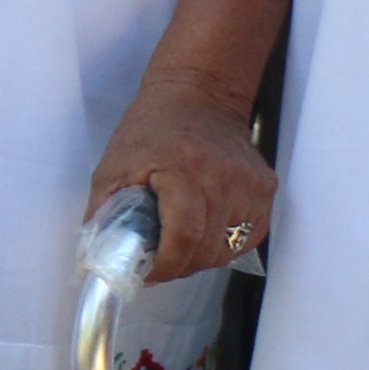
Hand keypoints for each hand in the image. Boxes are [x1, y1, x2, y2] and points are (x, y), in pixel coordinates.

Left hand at [85, 86, 274, 281]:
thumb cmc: (152, 129)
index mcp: (183, 169)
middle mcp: (223, 178)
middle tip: (159, 259)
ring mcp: (250, 186)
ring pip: (226, 250)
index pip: (183, 236)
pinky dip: (221, 244)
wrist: (200, 97)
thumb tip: (103, 260)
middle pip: (205, 250)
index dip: (165, 265)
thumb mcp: (114, 166)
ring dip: (199, 257)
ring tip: (179, 241)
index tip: (150, 272)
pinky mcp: (265, 191)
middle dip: (178, 265)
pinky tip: (203, 229)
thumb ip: (105, 215)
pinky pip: (245, 238)